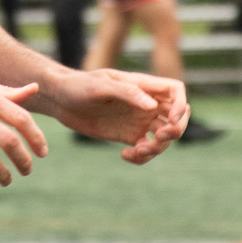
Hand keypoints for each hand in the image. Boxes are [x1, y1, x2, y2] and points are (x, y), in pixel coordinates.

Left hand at [44, 67, 188, 164]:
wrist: (60, 99)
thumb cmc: (79, 85)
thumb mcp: (101, 86)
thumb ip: (128, 93)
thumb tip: (153, 106)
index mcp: (143, 86)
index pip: (175, 90)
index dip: (180, 105)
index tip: (171, 120)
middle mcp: (145, 103)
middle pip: (176, 117)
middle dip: (175, 130)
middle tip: (158, 138)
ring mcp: (138, 120)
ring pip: (163, 137)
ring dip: (157, 148)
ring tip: (137, 150)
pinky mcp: (128, 135)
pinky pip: (146, 149)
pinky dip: (142, 157)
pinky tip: (125, 155)